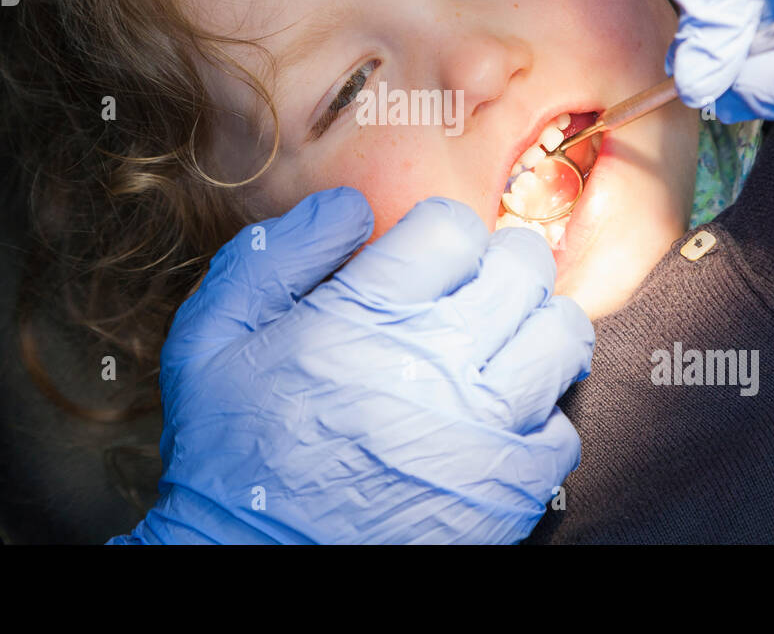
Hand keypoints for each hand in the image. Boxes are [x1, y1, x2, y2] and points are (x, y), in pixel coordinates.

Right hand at [109, 187, 593, 543]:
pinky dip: (541, 414)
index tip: (431, 256)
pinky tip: (502, 417)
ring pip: (560, 337)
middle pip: (521, 270)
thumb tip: (350, 207)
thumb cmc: (229, 452)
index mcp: (361, 317)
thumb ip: (274, 256)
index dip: (443, 232)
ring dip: (536, 326)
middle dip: (503, 263)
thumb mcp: (210, 338)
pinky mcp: (507, 490)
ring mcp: (479, 430)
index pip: (453, 228)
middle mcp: (432, 364)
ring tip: (505, 340)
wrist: (250, 566)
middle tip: (479, 285)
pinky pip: (563, 426)